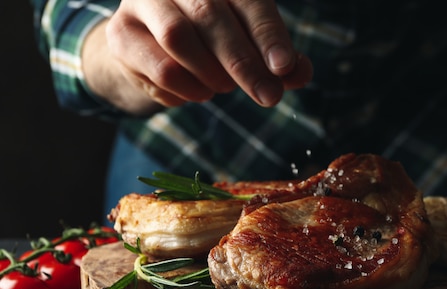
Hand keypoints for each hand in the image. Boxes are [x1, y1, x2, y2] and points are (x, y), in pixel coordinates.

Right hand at [104, 0, 312, 108]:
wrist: (147, 50)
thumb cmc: (208, 44)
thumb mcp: (248, 46)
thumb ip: (275, 59)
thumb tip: (300, 72)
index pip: (247, 1)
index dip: (268, 35)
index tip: (284, 67)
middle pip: (211, 16)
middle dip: (244, 62)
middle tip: (268, 96)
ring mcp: (144, 2)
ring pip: (179, 38)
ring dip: (211, 74)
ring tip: (224, 88)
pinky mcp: (122, 33)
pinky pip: (160, 67)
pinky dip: (187, 89)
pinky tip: (198, 92)